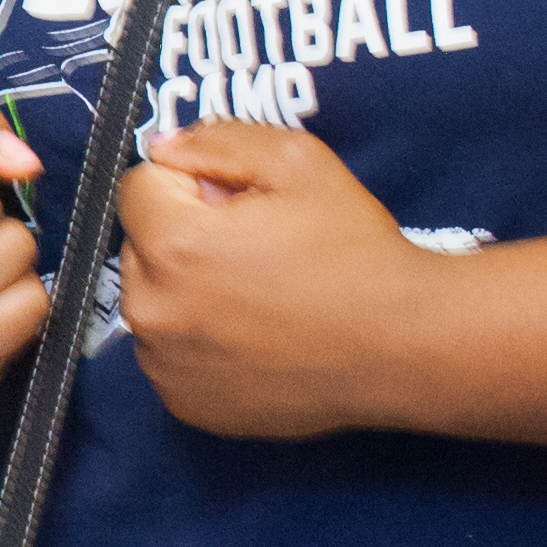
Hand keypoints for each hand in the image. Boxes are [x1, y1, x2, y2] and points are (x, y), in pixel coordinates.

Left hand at [113, 118, 429, 435]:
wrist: (407, 347)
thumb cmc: (357, 251)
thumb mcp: (297, 162)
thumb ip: (217, 140)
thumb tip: (163, 149)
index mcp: (172, 246)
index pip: (139, 187)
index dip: (192, 183)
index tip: (241, 204)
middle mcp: (152, 311)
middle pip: (140, 246)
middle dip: (183, 236)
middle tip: (256, 251)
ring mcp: (165, 366)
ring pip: (153, 301)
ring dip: (186, 290)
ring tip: (261, 296)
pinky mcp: (185, 406)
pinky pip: (170, 353)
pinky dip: (198, 341)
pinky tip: (256, 339)